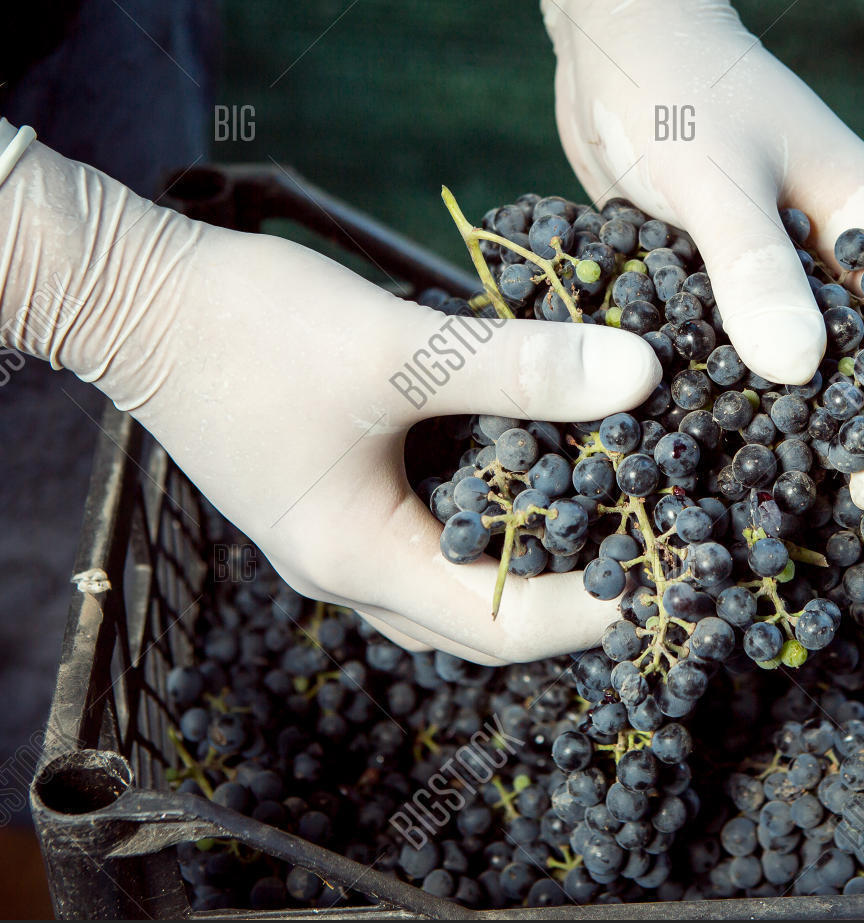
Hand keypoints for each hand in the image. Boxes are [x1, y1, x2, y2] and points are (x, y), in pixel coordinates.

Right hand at [0, 134, 660, 662]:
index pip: (501, 626)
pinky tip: (528, 475)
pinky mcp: (333, 499)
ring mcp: (335, 539)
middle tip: (648, 555)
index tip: (669, 574)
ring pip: (452, 586)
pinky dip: (486, 523)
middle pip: (479, 623)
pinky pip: (425, 539)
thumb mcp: (400, 348)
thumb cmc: (251, 328)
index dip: (594, 610)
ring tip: (604, 521)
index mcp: (359, 558)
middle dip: (568, 599)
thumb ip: (521, 367)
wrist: (135, 296)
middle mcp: (347, 569)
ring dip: (526, 565)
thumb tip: (641, 376)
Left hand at [519, 0, 863, 510]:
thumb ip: (754, 266)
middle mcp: (847, 249)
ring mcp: (793, 264)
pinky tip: (721, 442)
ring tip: (780, 491)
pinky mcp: (738, 275)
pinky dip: (754, 398)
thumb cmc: (672, 83)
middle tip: (830, 509)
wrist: (617, 33)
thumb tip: (795, 373)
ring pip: (828, 366)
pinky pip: (761, 350)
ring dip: (814, 427)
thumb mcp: (714, 173)